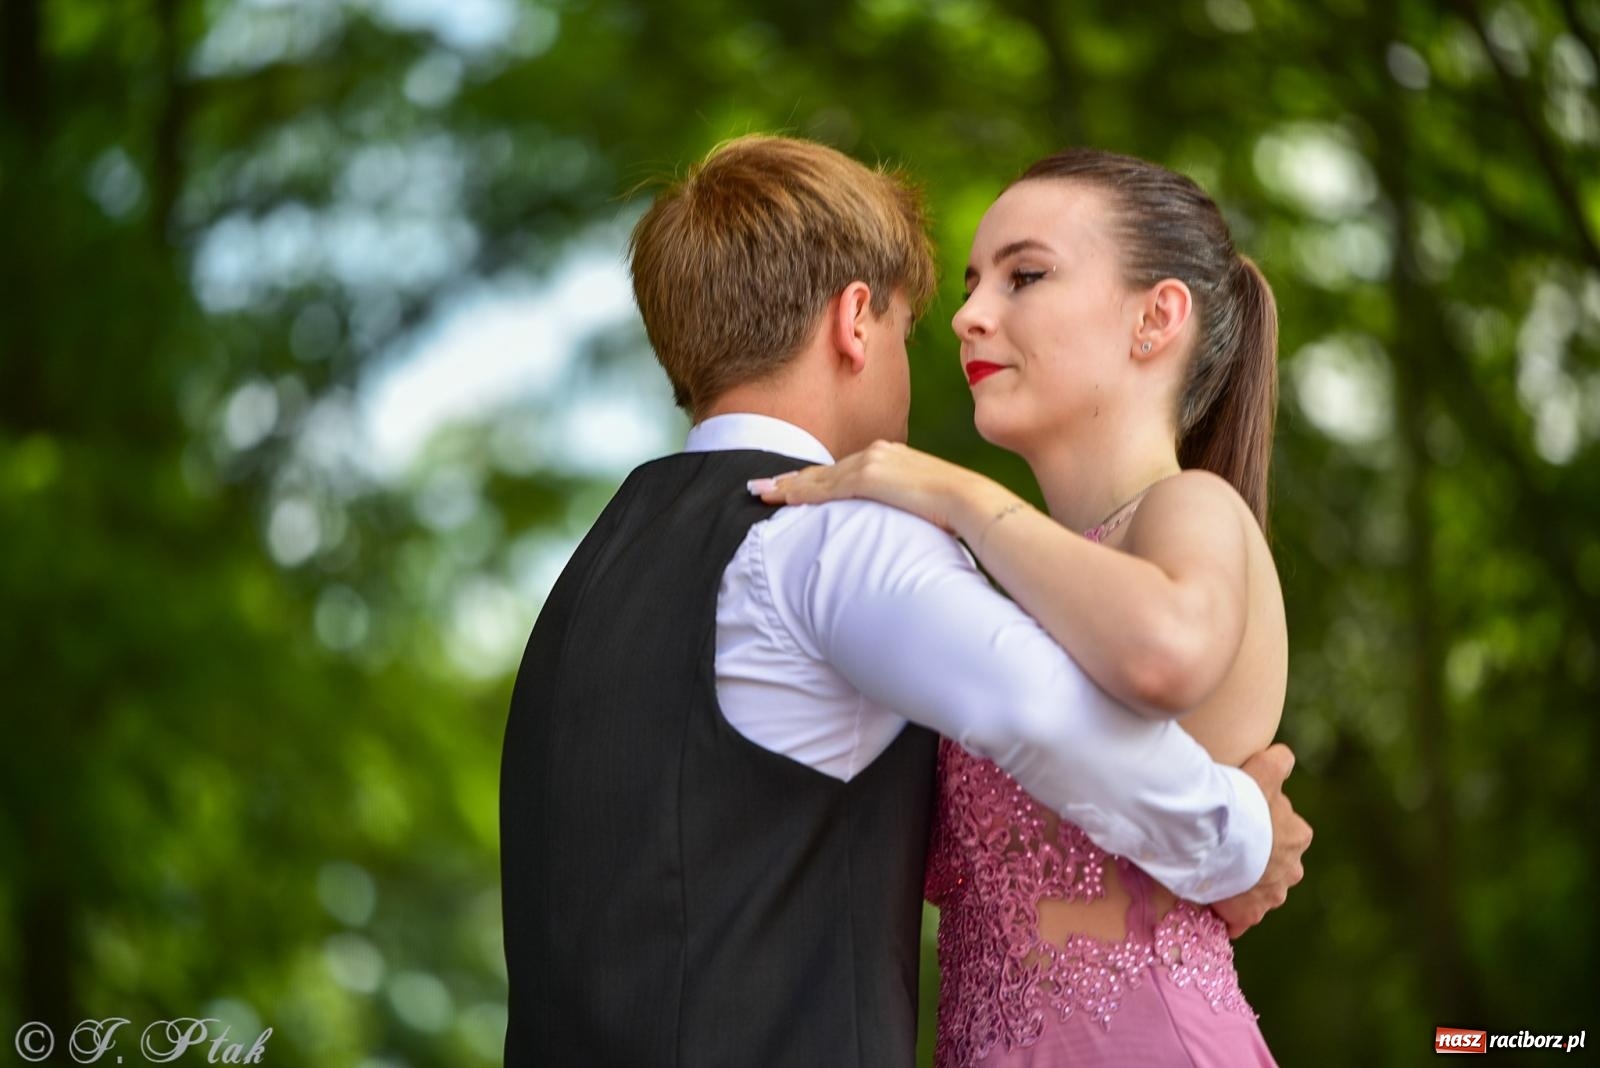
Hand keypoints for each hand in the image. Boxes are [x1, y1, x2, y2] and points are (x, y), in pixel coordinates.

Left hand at [747, 440, 1001, 534]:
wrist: (969, 500)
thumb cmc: (957, 509)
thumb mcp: (926, 502)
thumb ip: (906, 505)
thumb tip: (903, 523)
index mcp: (890, 458)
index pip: (843, 471)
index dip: (816, 479)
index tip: (795, 485)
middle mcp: (877, 453)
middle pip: (825, 470)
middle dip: (793, 479)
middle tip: (764, 485)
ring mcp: (872, 463)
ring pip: (818, 477)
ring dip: (787, 486)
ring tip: (761, 492)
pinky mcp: (869, 478)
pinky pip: (826, 487)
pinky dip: (801, 492)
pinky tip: (782, 498)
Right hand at [1212, 743, 1310, 937]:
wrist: (1216, 835)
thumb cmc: (1240, 801)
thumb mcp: (1263, 769)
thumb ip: (1278, 762)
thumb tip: (1283, 756)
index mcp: (1298, 835)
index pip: (1285, 834)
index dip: (1261, 829)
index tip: (1238, 824)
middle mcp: (1292, 869)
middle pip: (1274, 866)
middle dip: (1256, 863)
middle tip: (1225, 849)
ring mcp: (1272, 895)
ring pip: (1259, 892)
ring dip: (1243, 887)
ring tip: (1216, 875)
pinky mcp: (1250, 914)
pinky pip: (1242, 919)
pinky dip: (1232, 915)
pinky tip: (1216, 906)